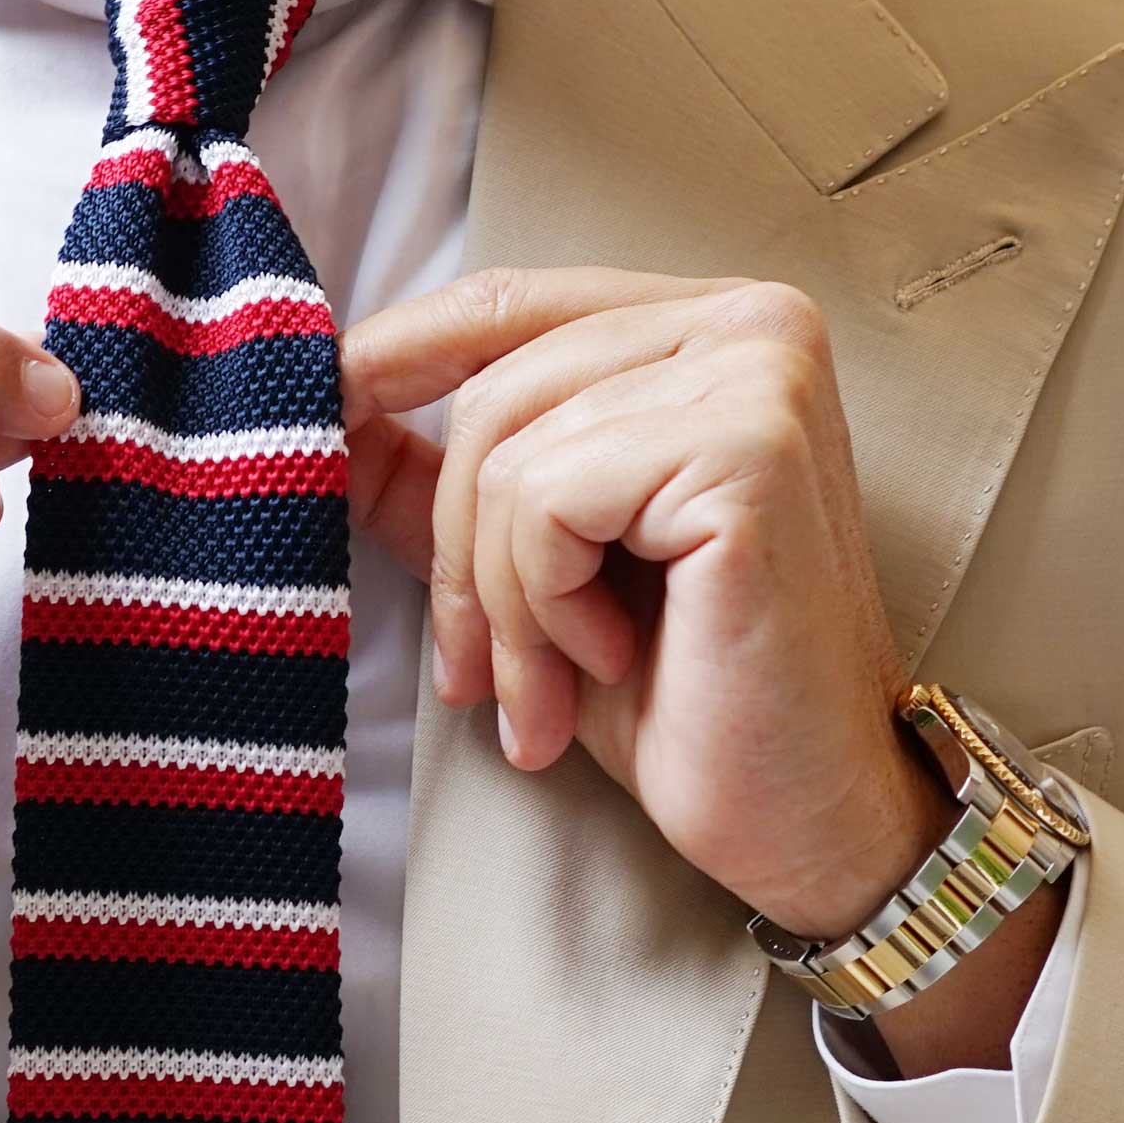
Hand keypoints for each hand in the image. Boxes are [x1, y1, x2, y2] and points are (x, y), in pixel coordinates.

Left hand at [340, 269, 1050, 1076]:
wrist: (801, 818)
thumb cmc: (685, 697)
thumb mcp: (536, 567)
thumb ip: (448, 477)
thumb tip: (327, 403)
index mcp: (708, 324)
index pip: (506, 304)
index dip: (395, 357)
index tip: (321, 418)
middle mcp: (752, 323)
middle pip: (491, 387)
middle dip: (460, 550)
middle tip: (480, 673)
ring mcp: (760, 375)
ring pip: (508, 452)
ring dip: (504, 602)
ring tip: (551, 688)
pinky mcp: (749, 448)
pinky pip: (547, 502)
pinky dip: (546, 609)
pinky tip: (612, 659)